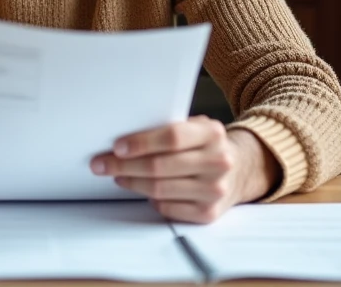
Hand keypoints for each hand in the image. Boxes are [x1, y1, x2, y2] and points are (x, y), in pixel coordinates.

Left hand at [90, 116, 280, 223]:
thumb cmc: (205, 146)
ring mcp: (215, 190)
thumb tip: (124, 139)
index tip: (117, 146)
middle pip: (160, 166)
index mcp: (212, 133)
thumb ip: (168, 128)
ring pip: (160, 189)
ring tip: (117, 176)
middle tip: (102, 164)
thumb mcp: (195, 127)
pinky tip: (142, 191)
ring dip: (131, 183)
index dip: (141, 142)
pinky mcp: (208, 213)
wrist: (238, 170)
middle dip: (124, 165)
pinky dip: (150, 199)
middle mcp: (218, 162)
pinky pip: (167, 208)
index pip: (172, 137)